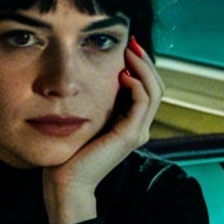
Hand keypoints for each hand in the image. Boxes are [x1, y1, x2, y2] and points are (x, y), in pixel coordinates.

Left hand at [42, 35, 160, 223]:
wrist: (66, 180)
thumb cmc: (70, 151)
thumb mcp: (85, 118)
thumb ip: (97, 101)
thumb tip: (97, 74)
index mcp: (131, 124)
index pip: (148, 87)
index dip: (141, 65)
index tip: (126, 46)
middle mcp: (139, 127)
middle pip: (157, 86)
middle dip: (145, 61)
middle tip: (131, 43)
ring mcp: (137, 132)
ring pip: (155, 90)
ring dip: (143, 67)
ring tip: (129, 52)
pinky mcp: (130, 135)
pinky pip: (143, 101)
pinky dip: (137, 83)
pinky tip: (122, 74)